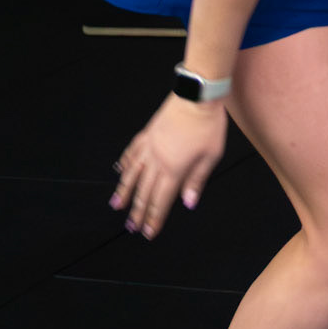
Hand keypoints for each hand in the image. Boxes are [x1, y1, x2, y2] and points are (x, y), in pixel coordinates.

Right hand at [112, 93, 226, 238]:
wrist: (197, 96)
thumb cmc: (208, 125)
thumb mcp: (211, 156)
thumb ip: (197, 180)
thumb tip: (188, 203)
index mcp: (174, 168)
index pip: (161, 200)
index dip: (154, 218)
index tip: (148, 232)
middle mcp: (157, 160)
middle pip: (144, 191)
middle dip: (138, 211)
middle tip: (132, 227)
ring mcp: (149, 146)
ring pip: (132, 174)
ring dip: (124, 191)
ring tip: (116, 205)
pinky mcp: (147, 133)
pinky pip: (131, 152)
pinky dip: (125, 164)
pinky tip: (120, 171)